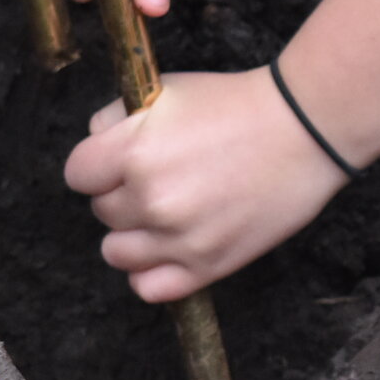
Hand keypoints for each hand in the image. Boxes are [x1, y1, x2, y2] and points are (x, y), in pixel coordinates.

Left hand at [63, 68, 349, 301]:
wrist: (303, 130)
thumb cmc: (236, 105)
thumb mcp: (166, 92)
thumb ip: (117, 119)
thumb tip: (95, 143)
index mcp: (133, 152)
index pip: (77, 175)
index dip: (97, 165)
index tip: (121, 159)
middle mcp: (150, 200)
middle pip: (101, 211)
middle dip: (122, 194)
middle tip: (161, 178)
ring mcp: (177, 239)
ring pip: (117, 252)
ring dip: (134, 234)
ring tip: (165, 214)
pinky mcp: (206, 266)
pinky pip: (148, 288)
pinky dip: (151, 272)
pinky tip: (170, 248)